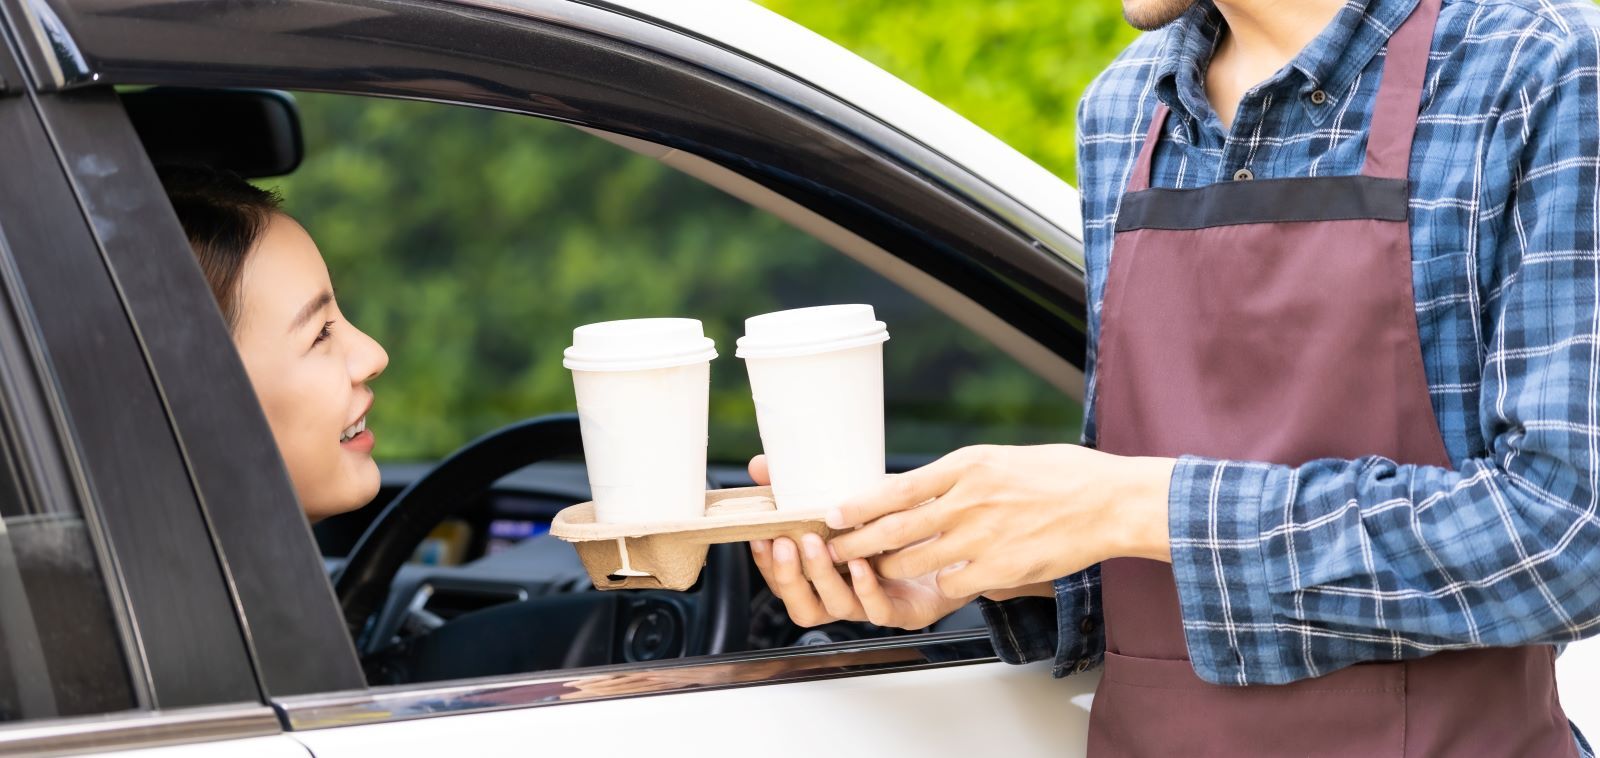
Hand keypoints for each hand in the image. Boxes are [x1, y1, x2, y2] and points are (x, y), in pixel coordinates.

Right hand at [746, 455, 972, 628]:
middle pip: (803, 606)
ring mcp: (875, 606)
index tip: (760, 536)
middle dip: (789, 575)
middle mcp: (849, 595)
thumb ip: (807, 486)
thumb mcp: (855, 498)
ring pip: (836, 608)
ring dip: (823, 577)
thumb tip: (758, 466)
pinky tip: (862, 564)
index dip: (769, 565)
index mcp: (831, 573)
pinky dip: (866, 588)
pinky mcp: (909, 612)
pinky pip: (879, 611)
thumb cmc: (905, 521)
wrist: (963, 536)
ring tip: (817, 545)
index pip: (786, 581)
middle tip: (785, 543)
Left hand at [826, 444, 1174, 598]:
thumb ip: (959, 476)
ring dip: (890, 570)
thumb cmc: (1062, 475)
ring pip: (917, 562)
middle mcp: (968, 500)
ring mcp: (983, 537)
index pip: (896, 488)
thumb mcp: (1002, 459)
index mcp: (967, 466)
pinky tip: (938, 585)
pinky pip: (954, 585)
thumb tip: (920, 489)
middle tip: (832, 551)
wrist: (1111, 502)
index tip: (831, 514)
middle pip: (896, 528)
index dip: (858, 504)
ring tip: (873, 572)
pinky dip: (942, 586)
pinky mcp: (1000, 569)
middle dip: (857, 543)